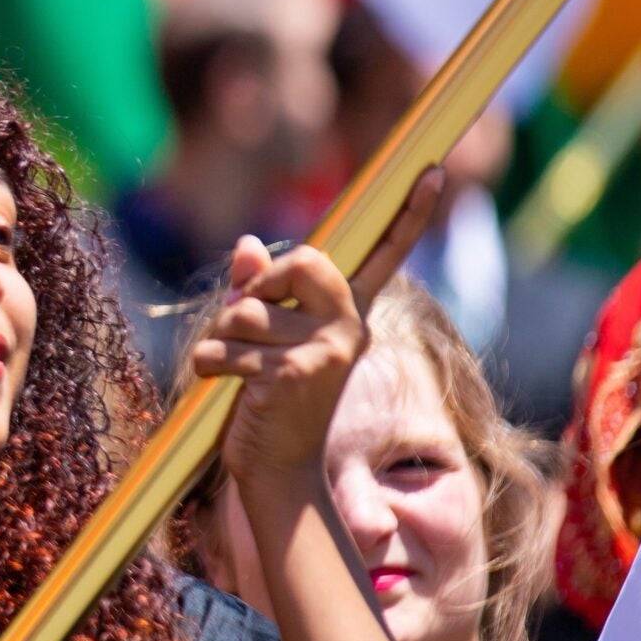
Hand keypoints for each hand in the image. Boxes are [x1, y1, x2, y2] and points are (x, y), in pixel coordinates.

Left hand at [189, 169, 440, 510]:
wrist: (279, 470)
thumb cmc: (270, 399)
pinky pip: (225, 346)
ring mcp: (326, 352)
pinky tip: (223, 388)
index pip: (383, 254)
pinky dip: (208, 365)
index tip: (432, 170)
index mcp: (349, 314)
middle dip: (256, 288)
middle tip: (246, 325)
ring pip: (243, 310)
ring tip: (237, 372)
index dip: (409, 213)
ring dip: (221, 340)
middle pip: (301, 261)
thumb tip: (245, 243)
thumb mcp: (265, 338)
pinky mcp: (295, 375)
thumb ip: (257, 289)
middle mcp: (349, 328)